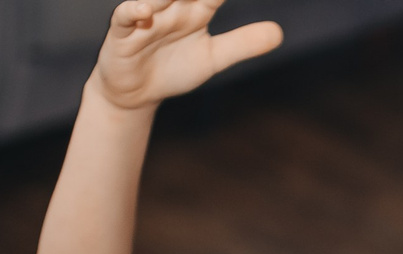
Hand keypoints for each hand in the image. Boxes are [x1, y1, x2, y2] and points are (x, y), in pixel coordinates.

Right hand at [90, 1, 281, 110]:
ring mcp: (146, 18)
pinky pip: (125, 17)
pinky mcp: (123, 33)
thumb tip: (279, 32)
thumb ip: (242, 44)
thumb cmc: (173, 68)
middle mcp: (172, 7)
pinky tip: (146, 10)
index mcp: (196, 10)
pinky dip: (134, 11)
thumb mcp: (212, 58)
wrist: (137, 94)